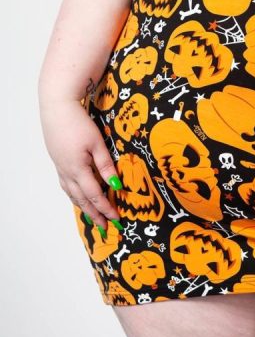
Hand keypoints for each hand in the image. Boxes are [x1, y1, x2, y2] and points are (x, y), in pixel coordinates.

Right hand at [39, 98, 123, 232]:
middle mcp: (67, 173)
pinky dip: (74, 195)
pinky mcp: (58, 161)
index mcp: (78, 170)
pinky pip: (66, 185)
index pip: (95, 195)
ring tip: (93, 218)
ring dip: (83, 207)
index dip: (106, 208)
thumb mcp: (97, 143)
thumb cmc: (78, 123)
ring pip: (72, 194)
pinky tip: (78, 196)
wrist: (57, 109)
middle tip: (105, 228)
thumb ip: (106, 165)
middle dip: (95, 214)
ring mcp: (61, 168)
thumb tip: (115, 185)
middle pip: (82, 199)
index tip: (116, 220)